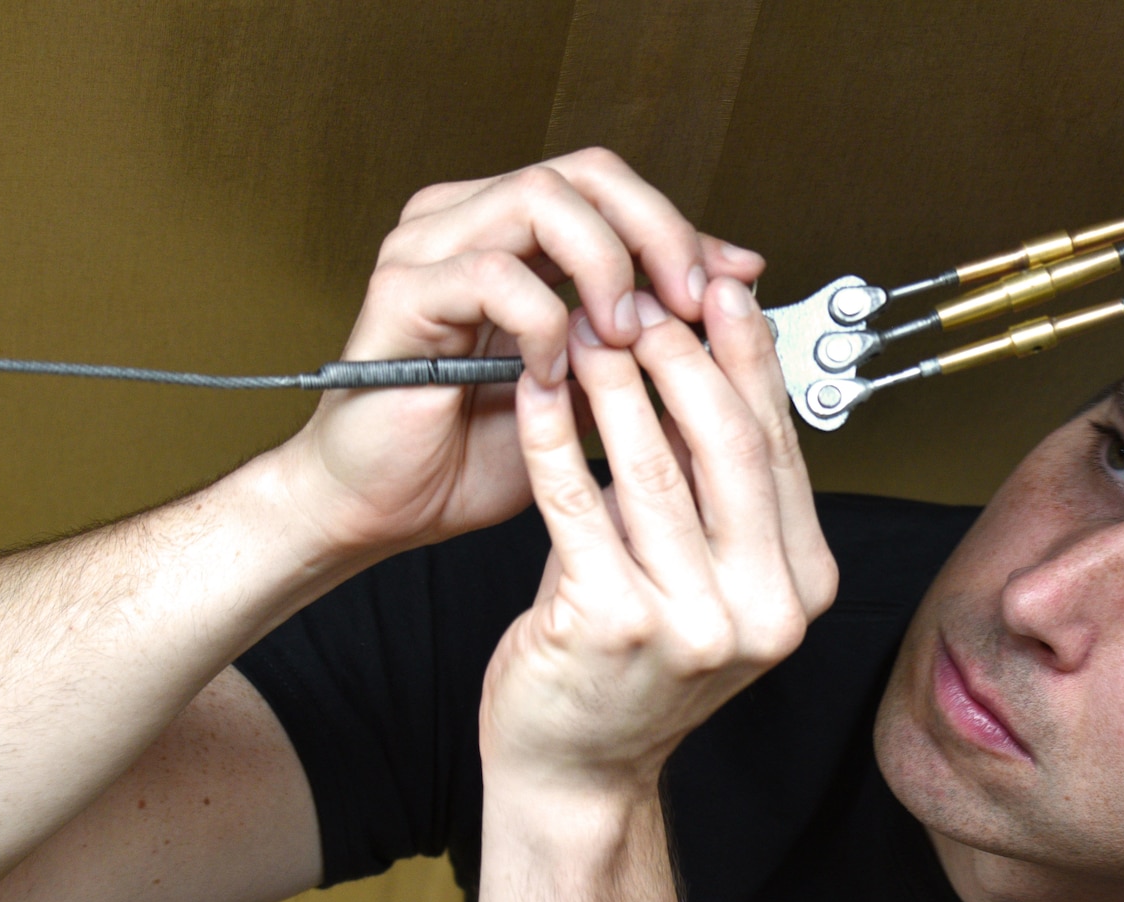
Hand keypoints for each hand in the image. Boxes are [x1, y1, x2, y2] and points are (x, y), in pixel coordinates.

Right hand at [278, 148, 764, 558]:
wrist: (386, 506)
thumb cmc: (476, 450)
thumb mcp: (596, 385)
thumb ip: (649, 330)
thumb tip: (737, 284)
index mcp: (512, 232)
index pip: (611, 188)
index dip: (679, 229)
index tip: (732, 285)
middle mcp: (467, 222)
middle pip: (585, 174)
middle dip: (656, 233)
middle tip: (689, 301)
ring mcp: (428, 249)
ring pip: (541, 198)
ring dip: (605, 267)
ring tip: (624, 336)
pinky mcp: (401, 293)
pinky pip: (494, 274)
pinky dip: (543, 321)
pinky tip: (554, 373)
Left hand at [477, 278, 837, 800]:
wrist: (579, 768)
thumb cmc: (636, 664)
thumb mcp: (707, 573)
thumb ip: (720, 486)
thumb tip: (719, 353)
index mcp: (803, 585)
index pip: (780, 445)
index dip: (748, 357)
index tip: (718, 291)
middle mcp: (764, 609)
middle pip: (728, 443)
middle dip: (680, 354)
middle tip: (639, 300)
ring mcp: (693, 623)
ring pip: (651, 463)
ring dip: (612, 380)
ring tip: (582, 329)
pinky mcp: (611, 625)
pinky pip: (576, 501)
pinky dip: (554, 433)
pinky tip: (536, 390)